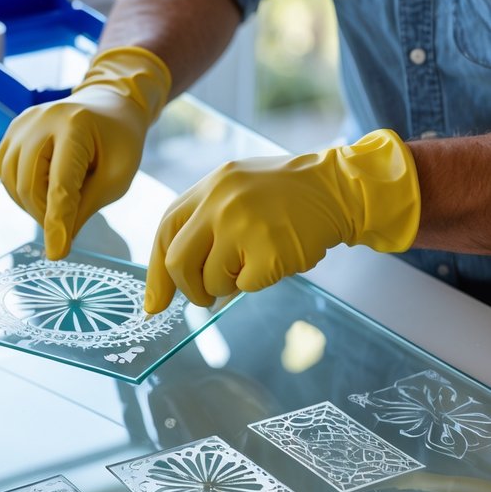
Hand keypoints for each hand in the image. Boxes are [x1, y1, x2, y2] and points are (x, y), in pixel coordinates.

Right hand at [0, 46, 170, 258]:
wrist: (108, 105)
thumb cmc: (118, 142)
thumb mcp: (117, 177)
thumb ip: (85, 207)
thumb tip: (58, 239)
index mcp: (75, 126)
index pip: (60, 184)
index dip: (57, 222)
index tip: (57, 254)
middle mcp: (41, 120)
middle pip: (30, 186)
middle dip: (46, 216)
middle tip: (66, 228)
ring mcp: (22, 123)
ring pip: (12, 182)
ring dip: (33, 206)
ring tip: (59, 205)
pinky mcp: (12, 131)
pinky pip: (5, 172)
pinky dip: (21, 191)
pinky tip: (42, 190)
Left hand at [144, 129, 419, 310]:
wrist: (338, 188)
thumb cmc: (285, 196)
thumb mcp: (236, 191)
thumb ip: (204, 226)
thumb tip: (173, 285)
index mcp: (210, 187)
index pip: (166, 232)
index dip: (156, 272)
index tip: (153, 304)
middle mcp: (221, 203)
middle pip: (178, 262)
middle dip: (189, 289)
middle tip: (204, 297)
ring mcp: (244, 226)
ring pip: (212, 280)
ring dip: (228, 285)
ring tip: (253, 262)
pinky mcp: (268, 250)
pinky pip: (246, 286)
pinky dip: (258, 282)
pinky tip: (277, 260)